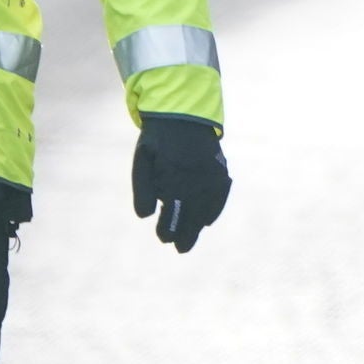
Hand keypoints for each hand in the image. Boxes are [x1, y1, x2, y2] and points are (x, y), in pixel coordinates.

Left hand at [130, 114, 228, 253]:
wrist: (184, 114)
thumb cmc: (158, 140)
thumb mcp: (143, 161)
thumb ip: (143, 190)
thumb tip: (145, 217)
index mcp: (173, 179)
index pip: (172, 215)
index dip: (168, 230)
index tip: (164, 237)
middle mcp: (195, 181)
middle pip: (191, 218)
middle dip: (184, 235)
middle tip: (180, 248)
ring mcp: (210, 178)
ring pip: (206, 211)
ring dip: (197, 226)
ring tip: (190, 239)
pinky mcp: (221, 173)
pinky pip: (218, 199)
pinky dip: (213, 210)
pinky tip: (206, 220)